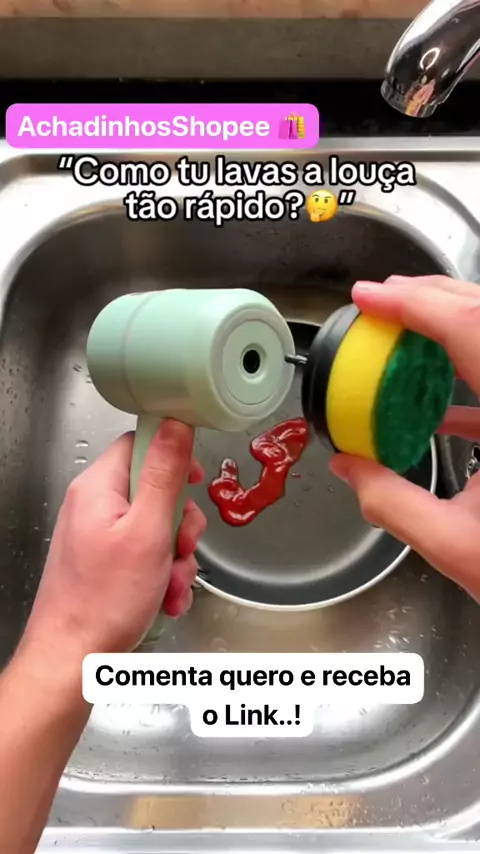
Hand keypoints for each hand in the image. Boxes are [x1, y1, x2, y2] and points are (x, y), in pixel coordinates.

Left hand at [23, 420, 206, 656]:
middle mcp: (95, 507)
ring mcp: (99, 536)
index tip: (194, 482)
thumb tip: (177, 425)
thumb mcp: (148, 532)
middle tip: (181, 549)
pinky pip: (146, 554)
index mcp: (98, 488)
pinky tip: (164, 599)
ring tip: (170, 587)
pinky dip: (162, 576)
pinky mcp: (105, 563)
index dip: (173, 457)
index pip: (140, 443)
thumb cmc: (103, 601)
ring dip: (176, 558)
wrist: (70, 661)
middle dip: (181, 525)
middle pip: (155, 490)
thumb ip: (165, 476)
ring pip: (157, 528)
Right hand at [330, 275, 479, 600]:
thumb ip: (391, 503)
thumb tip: (347, 468)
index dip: (415, 306)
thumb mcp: (455, 545)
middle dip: (435, 297)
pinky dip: (472, 377)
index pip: (469, 331)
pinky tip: (442, 406)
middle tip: (384, 299)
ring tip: (406, 328)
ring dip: (454, 325)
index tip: (369, 298)